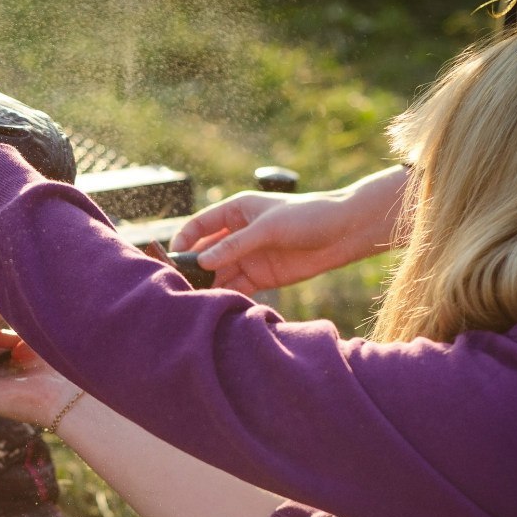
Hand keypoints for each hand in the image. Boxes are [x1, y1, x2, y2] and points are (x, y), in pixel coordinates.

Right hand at [169, 166, 408, 295]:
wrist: (344, 232)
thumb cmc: (308, 216)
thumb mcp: (268, 228)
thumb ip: (235, 246)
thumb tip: (202, 263)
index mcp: (236, 212)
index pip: (199, 226)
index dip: (184, 240)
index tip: (172, 258)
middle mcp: (238, 235)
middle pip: (206, 253)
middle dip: (193, 268)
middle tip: (181, 286)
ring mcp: (249, 257)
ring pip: (219, 273)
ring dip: (209, 285)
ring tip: (198, 300)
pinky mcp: (261, 276)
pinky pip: (237, 287)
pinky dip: (228, 295)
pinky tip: (219, 304)